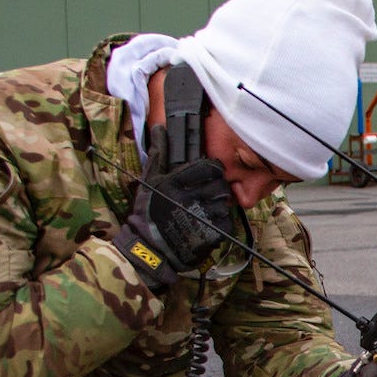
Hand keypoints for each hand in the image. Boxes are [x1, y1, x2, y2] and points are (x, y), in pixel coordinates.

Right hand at [115, 160, 234, 290]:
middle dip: (219, 188)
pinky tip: (211, 223)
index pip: (208, 167)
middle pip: (220, 185)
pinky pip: (227, 223)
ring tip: (210, 209)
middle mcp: (186, 200)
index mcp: (173, 184)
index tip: (213, 173)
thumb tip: (159, 128)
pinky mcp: (208, 236)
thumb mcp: (149, 182)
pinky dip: (222, 223)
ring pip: (225, 204)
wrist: (148, 249)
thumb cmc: (149, 213)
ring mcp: (198, 218)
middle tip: (214, 192)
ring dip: (220, 206)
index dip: (214, 169)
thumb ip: (158, 155)